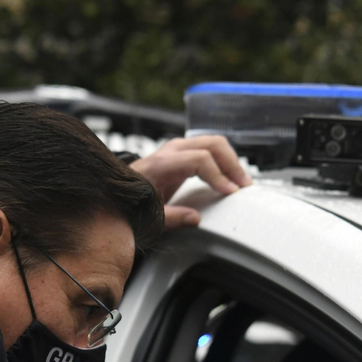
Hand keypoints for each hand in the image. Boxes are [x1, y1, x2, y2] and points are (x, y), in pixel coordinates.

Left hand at [130, 135, 252, 230]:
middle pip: (212, 144)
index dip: (218, 175)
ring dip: (231, 160)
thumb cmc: (131, 201)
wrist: (119, 191)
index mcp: (161, 163)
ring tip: (241, 181)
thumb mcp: (148, 214)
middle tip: (243, 185)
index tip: (230, 192)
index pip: (200, 159)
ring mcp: (177, 148)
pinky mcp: (183, 153)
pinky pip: (209, 149)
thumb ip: (171, 217)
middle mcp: (170, 150)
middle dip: (232, 164)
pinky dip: (224, 160)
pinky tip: (230, 176)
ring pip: (214, 142)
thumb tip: (195, 218)